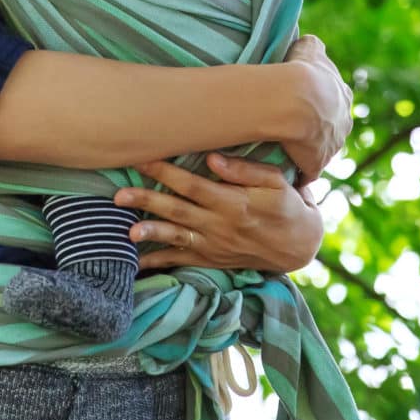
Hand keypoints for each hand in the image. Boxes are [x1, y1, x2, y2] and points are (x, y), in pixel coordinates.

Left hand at [115, 154, 327, 274]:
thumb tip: (213, 158)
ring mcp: (214, 245)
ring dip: (150, 233)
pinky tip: (137, 261)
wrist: (300, 247)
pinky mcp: (212, 259)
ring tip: (126, 232)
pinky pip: (182, 260)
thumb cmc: (289, 206)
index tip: (142, 157)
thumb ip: (245, 170)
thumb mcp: (277, 182)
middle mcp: (220, 225)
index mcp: (234, 202)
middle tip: (119, 194)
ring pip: (176, 237)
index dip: (165, 171)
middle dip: (146, 200)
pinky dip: (159, 262)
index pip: (193, 184)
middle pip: (177, 210)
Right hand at [280, 35, 349, 183]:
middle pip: (331, 129)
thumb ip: (313, 46)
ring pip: (319, 151)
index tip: (303, 105)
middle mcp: (343, 124)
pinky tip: (283, 169)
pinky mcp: (316, 164)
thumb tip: (310, 42)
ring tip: (284, 149)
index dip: (319, 104)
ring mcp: (331, 147)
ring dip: (306, 151)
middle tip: (293, 128)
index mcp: (343, 97)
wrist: (295, 101)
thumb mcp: (311, 48)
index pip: (334, 103)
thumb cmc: (302, 71)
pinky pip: (306, 171)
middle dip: (317, 130)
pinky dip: (297, 171)